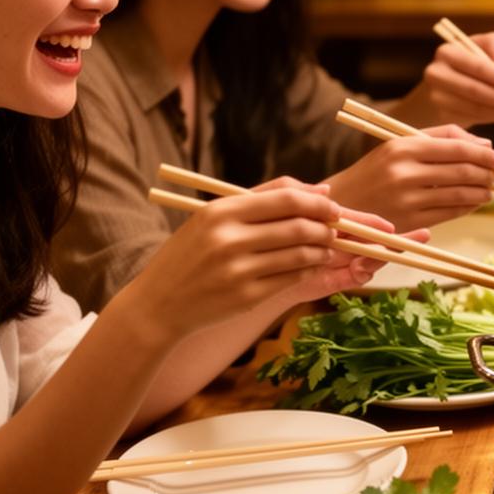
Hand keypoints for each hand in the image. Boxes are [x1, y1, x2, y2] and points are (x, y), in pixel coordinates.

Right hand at [121, 180, 384, 337]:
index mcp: (222, 211)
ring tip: (324, 249)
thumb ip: (266, 198)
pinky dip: (309, 270)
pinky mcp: (246, 296)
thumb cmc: (192, 255)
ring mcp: (239, 269)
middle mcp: (230, 238)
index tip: (333, 207)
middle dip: (328, 228)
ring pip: (303, 253)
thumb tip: (323, 189)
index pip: (288, 197)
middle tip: (336, 231)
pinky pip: (293, 278)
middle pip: (301, 225)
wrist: (158, 304)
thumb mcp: (215, 218)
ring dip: (323, 251)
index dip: (320, 202)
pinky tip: (309, 266)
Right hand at [324, 124, 493, 229]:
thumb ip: (442, 138)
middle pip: (461, 171)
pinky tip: (474, 202)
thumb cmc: (378, 171)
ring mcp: (407, 199)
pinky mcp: (410, 222)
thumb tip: (485, 145)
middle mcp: (404, 172)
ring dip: (481, 192)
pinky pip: (450, 213)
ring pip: (459, 194)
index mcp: (402, 147)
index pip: (455, 147)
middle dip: (486, 174)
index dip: (482, 154)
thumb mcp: (400, 145)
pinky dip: (468, 207)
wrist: (343, 203)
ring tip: (488, 189)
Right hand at [398, 31, 493, 126]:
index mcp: (448, 52)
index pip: (481, 68)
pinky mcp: (440, 116)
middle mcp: (436, 73)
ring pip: (478, 108)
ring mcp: (436, 97)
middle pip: (478, 90)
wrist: (441, 88)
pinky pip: (475, 119)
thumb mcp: (481, 48)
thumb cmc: (469, 65)